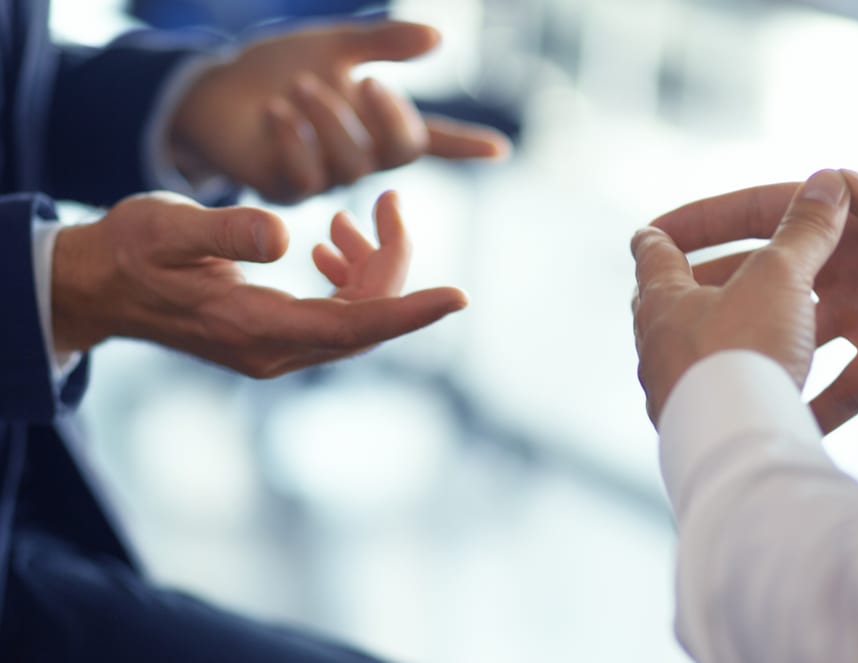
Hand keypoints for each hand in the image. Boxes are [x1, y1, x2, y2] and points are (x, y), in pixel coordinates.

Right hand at [51, 191, 466, 377]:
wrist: (103, 288)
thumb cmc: (131, 252)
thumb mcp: (167, 228)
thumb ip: (225, 230)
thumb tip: (285, 236)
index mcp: (255, 327)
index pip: (352, 325)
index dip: (409, 311)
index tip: (458, 296)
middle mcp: (275, 350)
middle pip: (365, 318)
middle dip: (393, 262)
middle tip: (390, 202)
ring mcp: (276, 349)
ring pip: (356, 317)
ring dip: (371, 267)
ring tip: (352, 217)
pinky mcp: (275, 338)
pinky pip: (335, 315)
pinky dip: (349, 278)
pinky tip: (333, 243)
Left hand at [169, 20, 509, 202]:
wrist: (211, 89)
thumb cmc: (275, 68)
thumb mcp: (332, 45)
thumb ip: (383, 44)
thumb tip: (439, 38)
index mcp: (375, 125)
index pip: (430, 139)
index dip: (465, 144)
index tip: (501, 148)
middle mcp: (357, 157)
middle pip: (395, 153)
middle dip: (387, 119)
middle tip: (366, 81)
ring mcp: (324, 177)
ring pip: (351, 165)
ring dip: (331, 121)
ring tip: (300, 86)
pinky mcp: (285, 188)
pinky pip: (304, 176)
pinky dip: (292, 141)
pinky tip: (274, 112)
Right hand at [648, 151, 857, 431]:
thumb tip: (839, 183)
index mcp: (857, 215)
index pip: (764, 212)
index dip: (706, 221)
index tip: (652, 236)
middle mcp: (849, 264)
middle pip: (759, 278)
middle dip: (706, 293)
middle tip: (654, 316)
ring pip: (788, 337)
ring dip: (749, 354)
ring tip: (704, 378)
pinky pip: (845, 389)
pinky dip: (814, 409)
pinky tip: (779, 426)